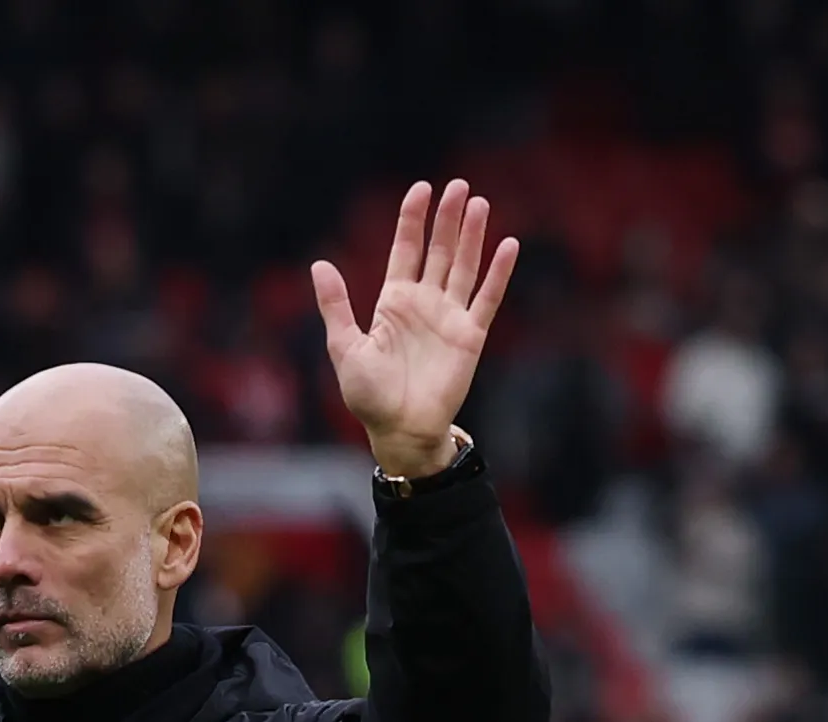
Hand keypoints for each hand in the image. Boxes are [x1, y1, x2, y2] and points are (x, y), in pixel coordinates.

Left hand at [312, 180, 517, 477]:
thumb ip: (336, 306)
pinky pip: (487, 298)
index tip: (421, 189)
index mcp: (393, 302)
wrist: (400, 429)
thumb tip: (319, 264)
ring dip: (473, 236)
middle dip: (447, 218)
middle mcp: (424, 303)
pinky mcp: (470, 336)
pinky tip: (508, 246)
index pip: (406, 250)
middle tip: (458, 186)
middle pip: (439, 250)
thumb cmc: (369, 395)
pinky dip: (498, 273)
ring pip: (465, 266)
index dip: (412, 220)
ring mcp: (449, 317)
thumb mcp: (345, 347)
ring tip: (479, 203)